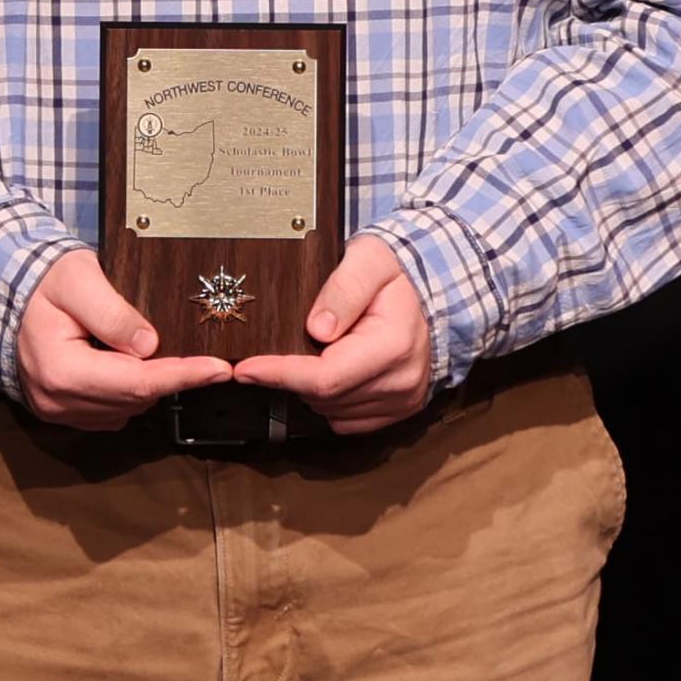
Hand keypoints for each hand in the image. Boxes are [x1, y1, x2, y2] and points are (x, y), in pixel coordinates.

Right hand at [16, 248, 237, 430]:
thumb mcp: (78, 278)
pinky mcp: (62, 412)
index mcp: (60, 370)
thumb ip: (113, 312)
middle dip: (172, 378)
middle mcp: (57, 400)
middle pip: (135, 399)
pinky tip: (125, 363)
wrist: (4, 293)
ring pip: (126, 408)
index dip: (182, 375)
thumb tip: (151, 344)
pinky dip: (128, 391)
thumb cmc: (40, 281)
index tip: (219, 369)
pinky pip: (111, 411)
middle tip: (204, 359)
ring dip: (147, 384)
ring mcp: (57, 411)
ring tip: (146, 350)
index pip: (136, 381)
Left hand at [233, 237, 433, 436]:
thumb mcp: (369, 259)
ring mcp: (403, 401)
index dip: (279, 374)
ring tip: (316, 353)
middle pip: (323, 396)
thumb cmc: (397, 274)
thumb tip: (316, 328)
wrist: (435, 292)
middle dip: (292, 376)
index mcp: (393, 345)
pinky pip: (347, 421)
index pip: (325, 376)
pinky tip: (333, 372)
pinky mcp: (400, 410)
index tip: (245, 369)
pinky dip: (330, 402)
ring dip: (311, 389)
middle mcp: (402, 381)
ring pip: (331, 411)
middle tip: (280, 349)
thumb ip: (343, 289)